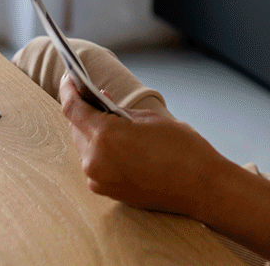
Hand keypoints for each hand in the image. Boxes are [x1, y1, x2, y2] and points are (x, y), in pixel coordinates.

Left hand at [58, 74, 225, 214]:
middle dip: (84, 110)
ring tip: (107, 118)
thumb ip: (118, 111)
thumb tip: (101, 104)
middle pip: (76, 128)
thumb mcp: (149, 119)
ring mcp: (99, 179)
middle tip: (92, 94)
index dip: (68, 90)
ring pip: (86, 147)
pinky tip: (117, 141)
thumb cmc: (182, 148)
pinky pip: (96, 164)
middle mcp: (95, 161)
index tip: (69, 78)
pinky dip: (102, 150)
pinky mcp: (108, 191)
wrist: (201, 186)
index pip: (73, 109)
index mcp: (105, 137)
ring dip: (93, 131)